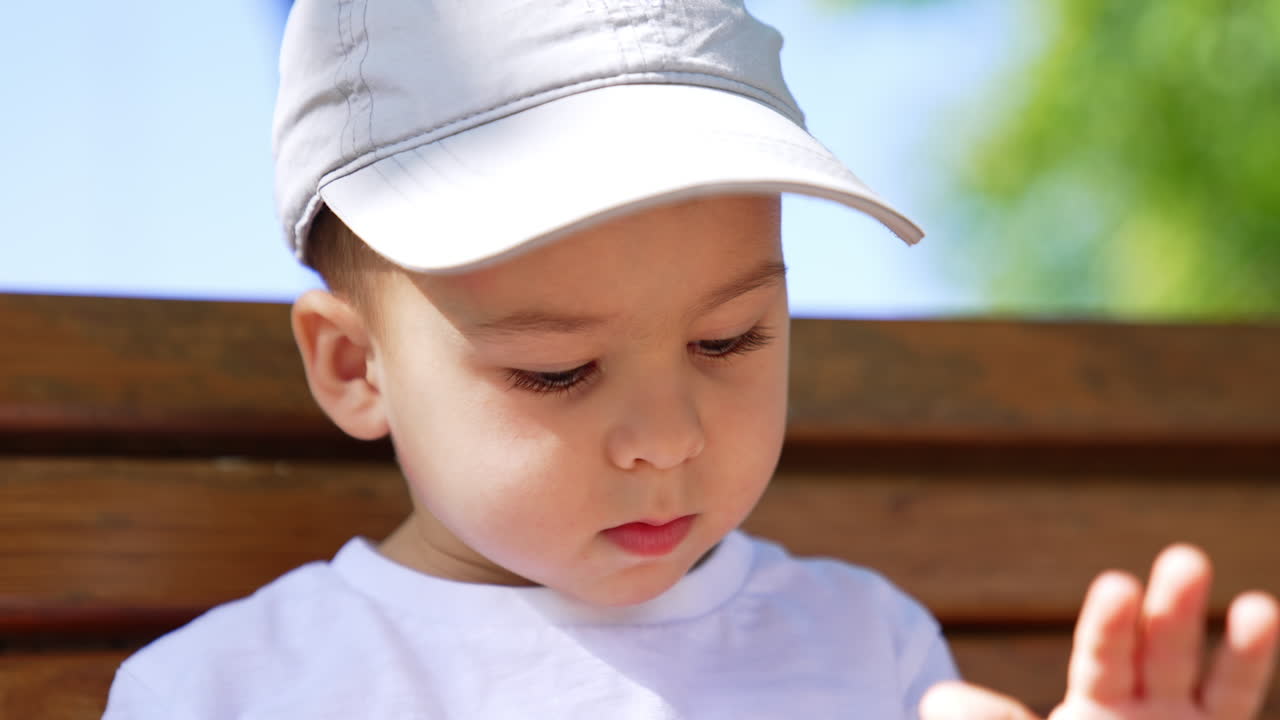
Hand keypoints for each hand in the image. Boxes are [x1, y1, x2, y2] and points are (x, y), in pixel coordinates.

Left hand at [921, 544, 1278, 719]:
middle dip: (1173, 609)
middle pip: (1161, 652)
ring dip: (1234, 643)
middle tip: (1185, 558)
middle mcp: (1149, 710)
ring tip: (1257, 605)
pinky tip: (1267, 624)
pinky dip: (1251, 669)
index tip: (1119, 586)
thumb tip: (937, 699)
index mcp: (1096, 705)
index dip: (1112, 625)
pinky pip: (1238, 706)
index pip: (1104, 657)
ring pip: (1212, 682)